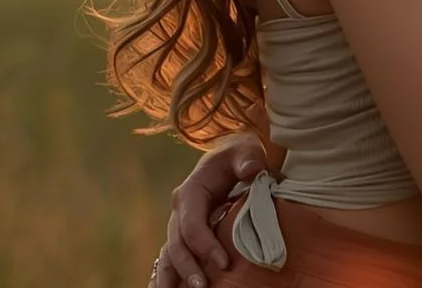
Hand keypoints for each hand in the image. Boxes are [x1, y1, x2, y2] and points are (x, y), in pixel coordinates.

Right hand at [152, 131, 266, 287]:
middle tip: (203, 287)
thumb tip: (252, 170)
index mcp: (191, 192)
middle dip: (187, 268)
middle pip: (177, 244)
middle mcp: (180, 212)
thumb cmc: (239, 155)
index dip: (204, 244)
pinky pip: (173, 259)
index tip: (224, 263)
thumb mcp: (245, 149)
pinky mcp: (187, 237)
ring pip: (170, 255)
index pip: (192, 223)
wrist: (231, 159)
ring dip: (174, 277)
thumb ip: (248, 158)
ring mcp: (181, 226)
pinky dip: (169, 277)